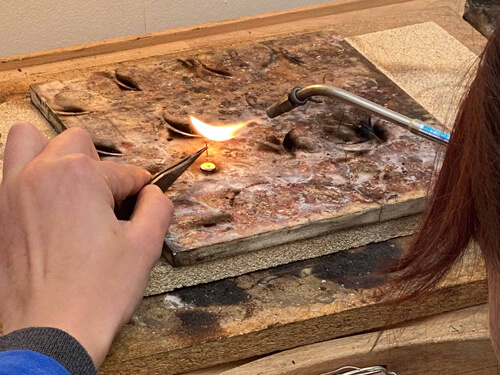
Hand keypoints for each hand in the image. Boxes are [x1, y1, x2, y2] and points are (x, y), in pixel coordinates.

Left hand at [0, 123, 172, 365]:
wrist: (51, 333)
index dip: (141, 189)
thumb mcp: (145, 246)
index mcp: (80, 176)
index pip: (123, 171)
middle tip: (109, 198)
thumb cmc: (96, 292)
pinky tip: (47, 209)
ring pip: (28, 141)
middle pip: (76, 142)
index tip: (144, 204)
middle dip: (99, 165)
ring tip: (70, 186)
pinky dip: (29, 178)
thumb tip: (155, 195)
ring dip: (53, 154)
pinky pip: (8, 175)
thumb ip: (158, 208)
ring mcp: (10, 192)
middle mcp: (40, 174)